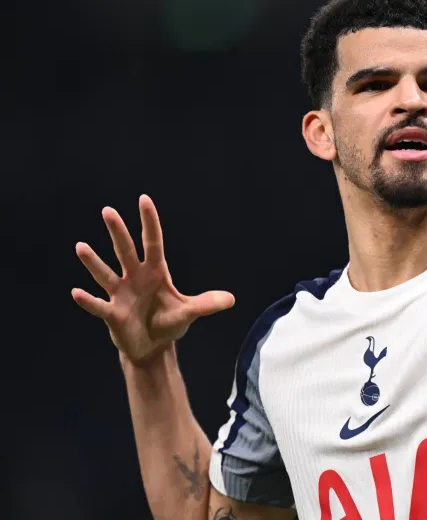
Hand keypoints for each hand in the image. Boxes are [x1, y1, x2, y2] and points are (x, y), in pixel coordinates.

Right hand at [72, 195, 234, 364]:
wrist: (152, 347)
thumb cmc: (168, 322)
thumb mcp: (189, 312)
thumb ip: (206, 304)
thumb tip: (230, 300)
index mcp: (155, 273)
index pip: (153, 243)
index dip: (150, 222)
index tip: (144, 199)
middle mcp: (135, 278)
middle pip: (126, 251)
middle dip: (118, 232)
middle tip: (108, 210)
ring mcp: (121, 295)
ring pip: (105, 274)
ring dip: (93, 262)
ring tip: (81, 246)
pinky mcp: (112, 314)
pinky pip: (98, 306)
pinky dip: (88, 301)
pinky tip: (76, 292)